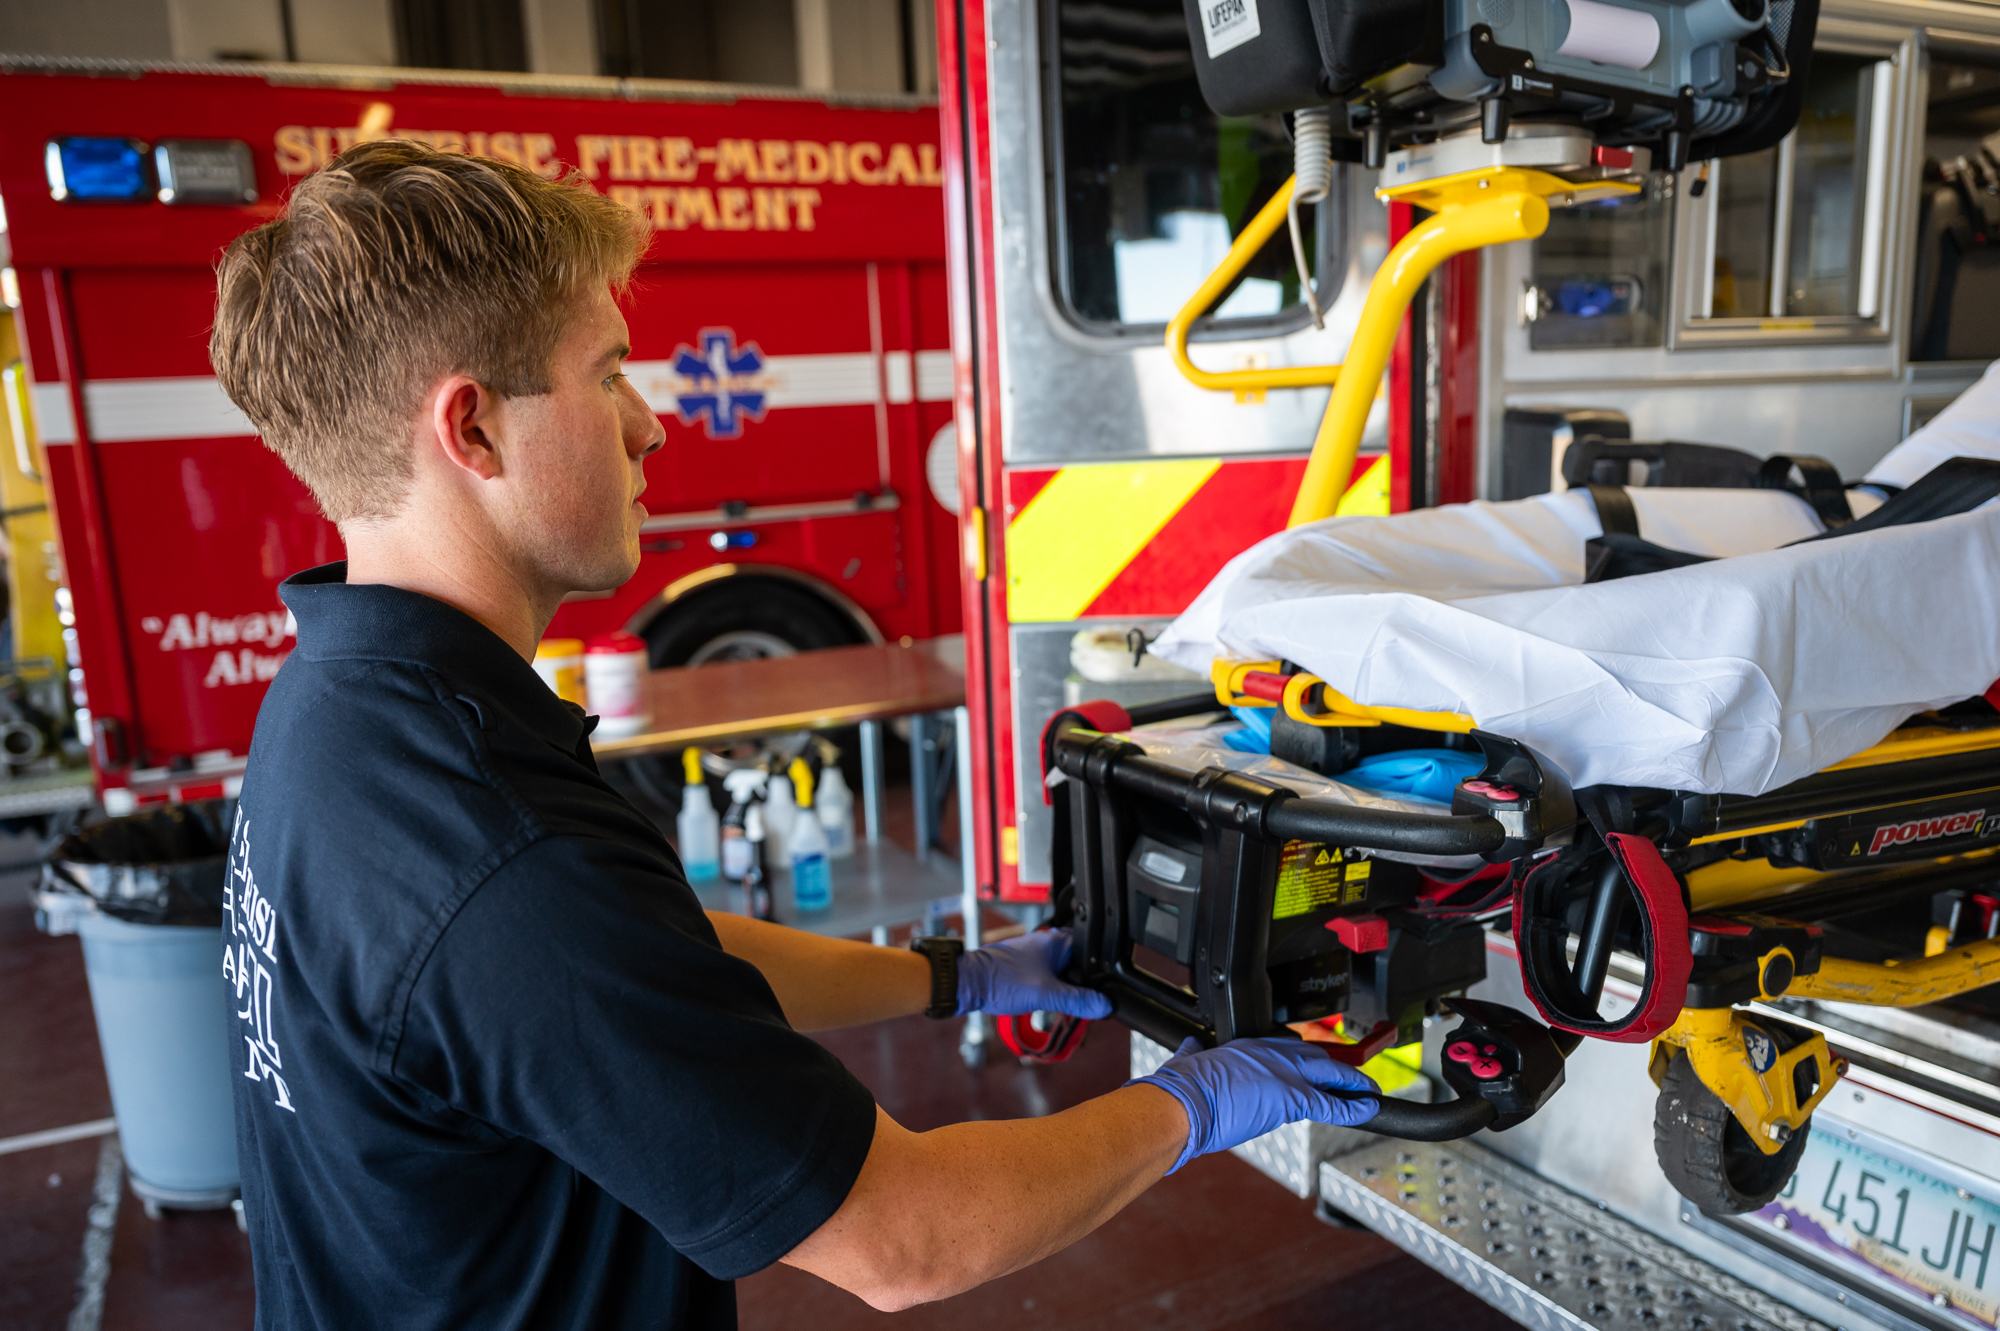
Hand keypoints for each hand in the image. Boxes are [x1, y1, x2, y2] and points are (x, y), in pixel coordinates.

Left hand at [956, 927, 1112, 1019]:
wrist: (968, 983)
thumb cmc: (1000, 979)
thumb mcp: (1045, 993)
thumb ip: (1076, 1000)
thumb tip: (1102, 1005)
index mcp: (1056, 941)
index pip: (1091, 952)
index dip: (1099, 973)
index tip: (1101, 991)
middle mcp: (1047, 944)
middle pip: (1078, 965)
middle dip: (1081, 985)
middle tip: (1083, 1003)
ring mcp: (1035, 956)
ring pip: (1062, 974)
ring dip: (1064, 990)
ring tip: (1063, 1004)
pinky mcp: (1025, 968)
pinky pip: (1048, 979)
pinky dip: (1051, 991)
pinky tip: (1047, 1002)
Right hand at [1131, 1036, 1378, 1173]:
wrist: (1180, 1104)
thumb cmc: (1179, 1089)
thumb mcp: (1186, 1061)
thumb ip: (1194, 1052)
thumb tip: (1190, 1046)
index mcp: (1245, 1047)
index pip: (1284, 1046)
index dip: (1302, 1057)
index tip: (1310, 1063)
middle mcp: (1268, 1053)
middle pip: (1314, 1054)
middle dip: (1334, 1066)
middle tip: (1350, 1076)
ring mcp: (1283, 1074)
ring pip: (1330, 1073)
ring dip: (1352, 1083)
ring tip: (1368, 1091)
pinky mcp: (1292, 1098)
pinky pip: (1332, 1103)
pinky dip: (1354, 1107)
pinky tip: (1368, 1109)